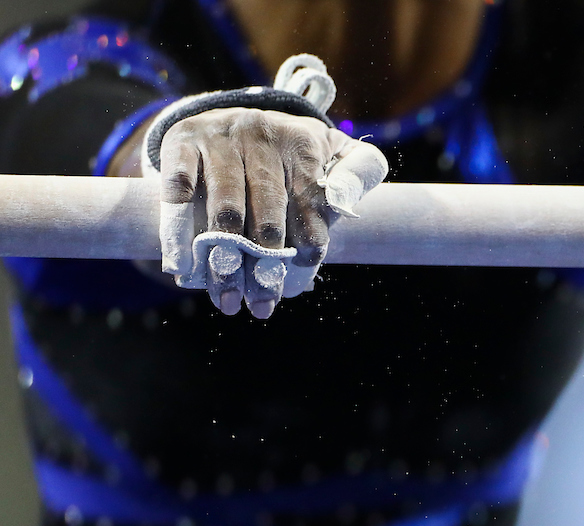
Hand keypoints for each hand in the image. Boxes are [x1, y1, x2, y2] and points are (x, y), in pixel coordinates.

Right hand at [156, 108, 387, 317]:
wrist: (242, 115)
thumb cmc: (298, 153)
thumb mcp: (339, 152)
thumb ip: (358, 174)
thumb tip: (344, 202)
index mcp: (303, 143)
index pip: (309, 201)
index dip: (307, 241)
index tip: (301, 273)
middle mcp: (262, 136)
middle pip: (266, 209)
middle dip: (264, 262)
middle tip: (262, 305)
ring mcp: (220, 138)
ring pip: (224, 205)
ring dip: (223, 258)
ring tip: (226, 299)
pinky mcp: (183, 141)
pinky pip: (178, 186)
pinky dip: (177, 227)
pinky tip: (182, 264)